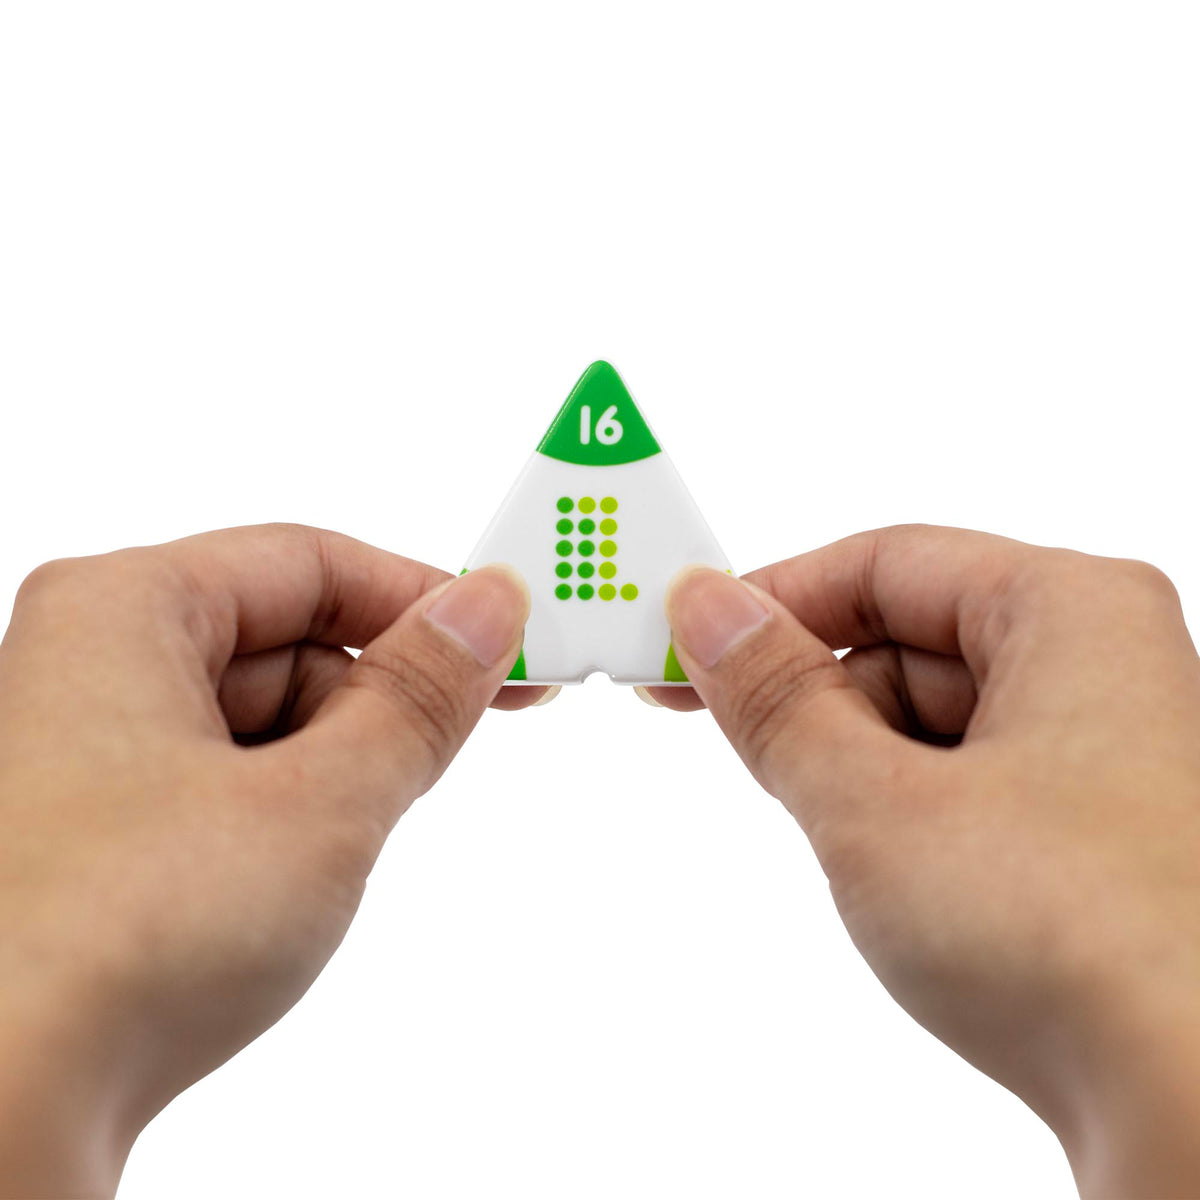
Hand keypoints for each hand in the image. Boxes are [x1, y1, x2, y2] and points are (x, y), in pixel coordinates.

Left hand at [0, 524, 539, 1197]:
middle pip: (289, 643)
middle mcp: (95, 666)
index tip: (505, 646)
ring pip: (266, 724)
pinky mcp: (102, 833)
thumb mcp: (318, 803)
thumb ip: (417, 698)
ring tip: (317, 859)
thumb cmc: (110, 943)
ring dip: (329, 778)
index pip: (313, 563)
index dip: (421, 603)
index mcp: (125, 611)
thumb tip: (486, 610)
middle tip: (427, 767)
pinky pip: (230, 786)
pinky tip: (276, 889)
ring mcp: (91, 752)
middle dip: (372, 708)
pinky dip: (284, 821)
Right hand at [658, 526, 1199, 1197]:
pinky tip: (910, 886)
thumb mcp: (875, 803)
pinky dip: (909, 820)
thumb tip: (706, 611)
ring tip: (865, 856)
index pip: (882, 564)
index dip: (772, 602)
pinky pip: (965, 785)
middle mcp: (1102, 666)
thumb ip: (776, 698)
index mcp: (1071, 612)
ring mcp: (1105, 753)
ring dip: (863, 778)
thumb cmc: (1082, 942)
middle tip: (755, 761)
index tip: (685, 644)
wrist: (1198, 1112)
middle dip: (818, 707)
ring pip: (930, 724)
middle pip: (906, 644)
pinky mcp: (1095, 833)